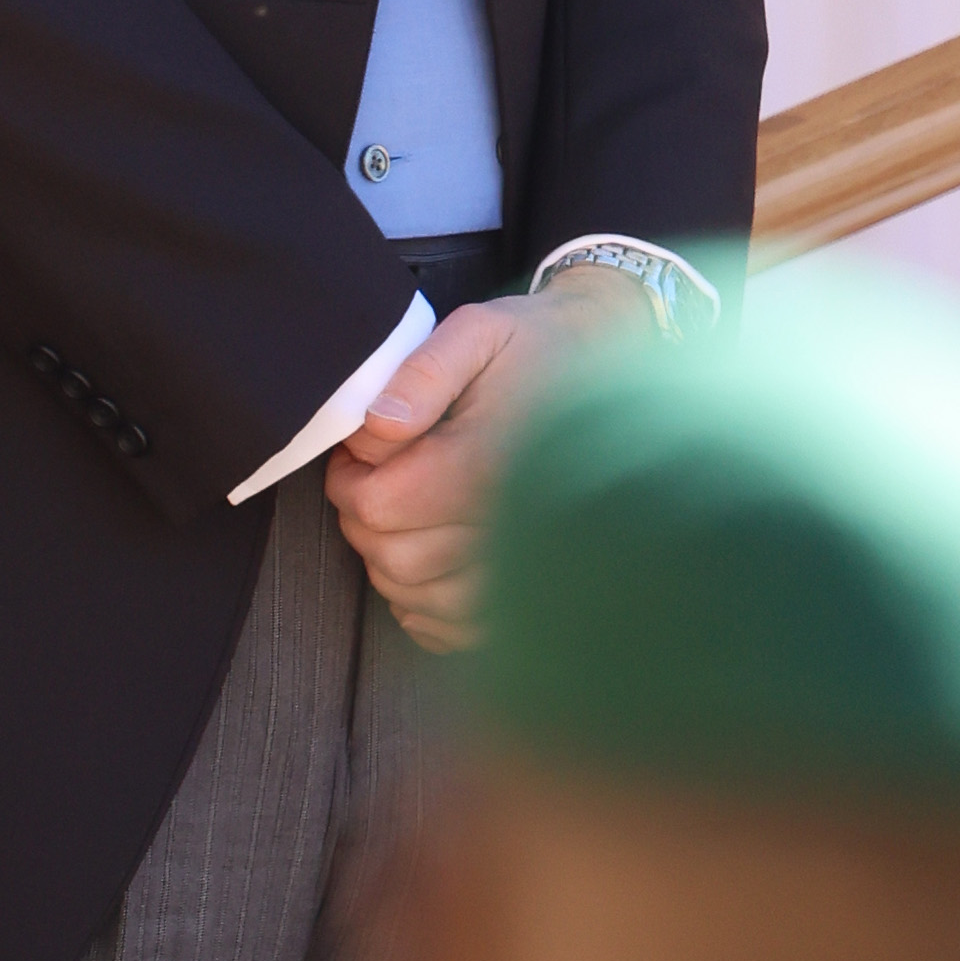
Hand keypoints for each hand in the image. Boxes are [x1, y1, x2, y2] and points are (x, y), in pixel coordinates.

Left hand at [323, 285, 622, 649]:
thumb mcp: (478, 332)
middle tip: (377, 478)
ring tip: (405, 513)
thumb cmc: (538, 349)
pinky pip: (458, 628)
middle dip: (365, 520)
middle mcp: (514, 526)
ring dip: (389, 562)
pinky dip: (426, 607)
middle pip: (395, 558)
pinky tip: (429, 562)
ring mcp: (530, 567)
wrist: (610, 371)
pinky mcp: (536, 592)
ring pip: (420, 599)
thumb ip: (422, 374)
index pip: (381, 505)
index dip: (349, 479)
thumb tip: (377, 426)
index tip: (361, 452)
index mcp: (490, 465)